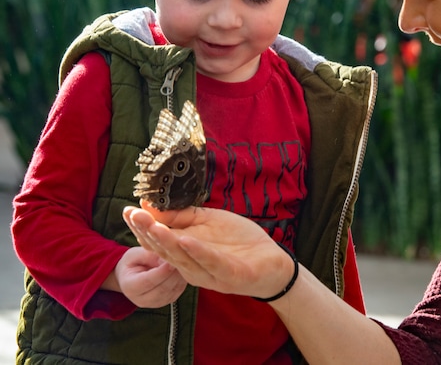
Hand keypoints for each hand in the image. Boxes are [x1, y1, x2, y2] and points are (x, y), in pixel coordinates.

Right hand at [109, 246, 186, 307]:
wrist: (132, 274)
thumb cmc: (133, 262)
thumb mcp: (135, 254)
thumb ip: (149, 255)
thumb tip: (167, 258)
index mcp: (130, 287)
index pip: (148, 281)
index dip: (162, 271)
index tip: (172, 261)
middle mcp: (142, 299)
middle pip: (163, 288)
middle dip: (174, 273)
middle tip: (182, 258)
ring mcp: (156, 302)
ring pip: (173, 290)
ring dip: (180, 275)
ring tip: (184, 260)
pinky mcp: (167, 300)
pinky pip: (179, 290)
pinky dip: (182, 278)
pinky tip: (184, 267)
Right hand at [122, 203, 293, 298]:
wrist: (273, 261)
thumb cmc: (238, 242)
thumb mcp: (208, 222)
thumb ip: (182, 217)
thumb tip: (152, 206)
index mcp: (186, 253)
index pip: (158, 242)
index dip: (142, 228)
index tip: (127, 210)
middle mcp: (192, 266)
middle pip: (166, 250)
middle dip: (148, 232)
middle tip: (134, 215)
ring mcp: (210, 273)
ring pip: (184, 257)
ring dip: (168, 241)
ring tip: (154, 226)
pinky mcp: (230, 275)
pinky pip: (212, 263)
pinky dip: (199, 252)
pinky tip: (187, 240)